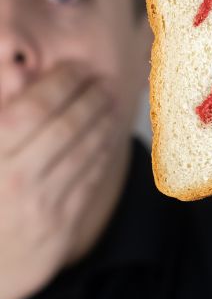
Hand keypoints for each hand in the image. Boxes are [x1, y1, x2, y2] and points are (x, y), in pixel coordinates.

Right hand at [0, 62, 114, 298]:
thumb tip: (16, 74)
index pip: (33, 107)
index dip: (61, 82)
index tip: (76, 67)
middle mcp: (14, 179)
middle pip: (66, 127)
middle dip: (90, 98)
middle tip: (103, 81)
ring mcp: (39, 207)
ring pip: (84, 153)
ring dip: (102, 122)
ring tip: (109, 103)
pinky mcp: (58, 231)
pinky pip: (89, 183)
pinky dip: (101, 155)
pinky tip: (106, 138)